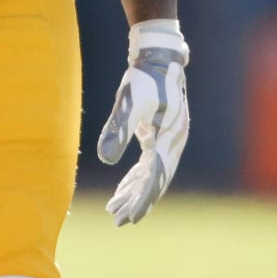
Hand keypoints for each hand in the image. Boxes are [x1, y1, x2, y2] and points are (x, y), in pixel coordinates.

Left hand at [96, 19, 189, 225]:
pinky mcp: (159, 133)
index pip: (155, 178)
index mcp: (168, 139)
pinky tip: (123, 187)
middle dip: (137, 201)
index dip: (143, 199)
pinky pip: (149, 162)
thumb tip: (104, 160)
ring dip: (134, 191)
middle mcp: (172, 143)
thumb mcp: (129, 103)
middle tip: (119, 221)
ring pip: (152, 173)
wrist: (158, 56)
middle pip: (155, 180)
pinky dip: (136, 176)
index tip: (130, 218)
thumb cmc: (145, 78)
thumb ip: (118, 130)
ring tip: (115, 209)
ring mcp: (167, 139)